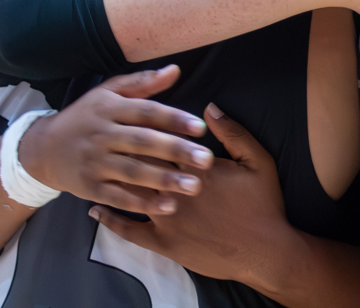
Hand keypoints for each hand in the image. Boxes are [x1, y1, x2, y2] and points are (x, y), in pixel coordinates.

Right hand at [18, 66, 213, 214]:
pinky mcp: (88, 188)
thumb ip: (142, 83)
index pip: (146, 112)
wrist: (42, 149)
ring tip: (194, 185)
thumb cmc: (84, 117)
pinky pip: (118, 197)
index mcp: (109, 108)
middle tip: (206, 160)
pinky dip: (142, 203)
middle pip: (142, 142)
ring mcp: (93, 163)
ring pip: (133, 172)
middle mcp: (101, 134)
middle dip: (176, 151)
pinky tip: (168, 205)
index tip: (201, 128)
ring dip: (164, 180)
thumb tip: (175, 70)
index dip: (174, 119)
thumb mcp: (108, 92)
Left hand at [90, 104, 290, 287]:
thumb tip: (210, 108)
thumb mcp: (257, 161)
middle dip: (124, 148)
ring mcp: (166, 218)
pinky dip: (110, 219)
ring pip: (132, 192)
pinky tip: (97, 210)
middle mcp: (175, 190)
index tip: (132, 116)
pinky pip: (130, 230)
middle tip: (107, 136)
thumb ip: (233, 132)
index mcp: (196, 167)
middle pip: (142, 162)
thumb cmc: (262, 204)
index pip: (163, 140)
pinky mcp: (163, 243)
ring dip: (113, 179)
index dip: (147, 127)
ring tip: (96, 166)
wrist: (264, 251)